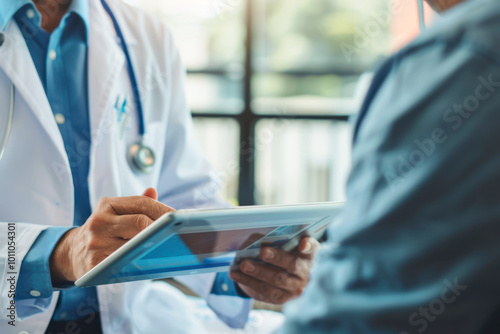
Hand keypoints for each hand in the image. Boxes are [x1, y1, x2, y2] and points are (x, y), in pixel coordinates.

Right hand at [49, 188, 173, 283]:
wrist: (71, 254)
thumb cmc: (104, 232)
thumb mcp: (115, 213)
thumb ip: (137, 204)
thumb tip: (153, 191)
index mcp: (107, 205)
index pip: (142, 203)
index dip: (164, 211)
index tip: (179, 218)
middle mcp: (100, 222)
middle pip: (140, 222)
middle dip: (162, 229)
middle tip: (178, 235)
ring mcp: (96, 244)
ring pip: (135, 245)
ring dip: (155, 247)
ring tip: (170, 248)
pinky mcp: (95, 265)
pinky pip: (125, 264)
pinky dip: (141, 263)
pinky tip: (152, 263)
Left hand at [230, 237, 319, 304]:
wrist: (279, 277)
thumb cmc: (281, 254)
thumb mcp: (280, 244)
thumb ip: (273, 240)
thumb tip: (261, 242)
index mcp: (309, 255)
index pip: (313, 249)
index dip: (309, 247)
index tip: (302, 244)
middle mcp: (306, 273)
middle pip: (293, 265)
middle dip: (277, 258)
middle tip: (263, 251)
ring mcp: (295, 288)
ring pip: (277, 280)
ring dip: (258, 272)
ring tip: (244, 265)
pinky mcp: (282, 298)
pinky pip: (265, 291)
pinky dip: (249, 281)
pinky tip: (236, 274)